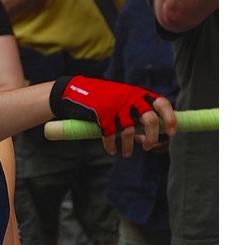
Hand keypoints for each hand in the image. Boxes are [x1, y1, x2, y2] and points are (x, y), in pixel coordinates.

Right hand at [50, 75, 176, 156]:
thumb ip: (134, 115)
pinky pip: (110, 135)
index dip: (170, 118)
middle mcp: (128, 99)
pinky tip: (111, 150)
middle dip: (152, 136)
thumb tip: (146, 138)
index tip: (171, 132)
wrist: (73, 91)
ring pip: (129, 131)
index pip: (161, 103)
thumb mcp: (121, 100)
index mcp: (137, 93)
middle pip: (149, 119)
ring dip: (129, 146)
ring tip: (127, 153)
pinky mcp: (101, 115)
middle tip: (149, 146)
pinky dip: (111, 145)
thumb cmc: (100, 98)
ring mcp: (115, 107)